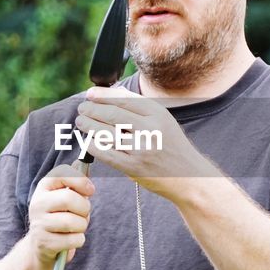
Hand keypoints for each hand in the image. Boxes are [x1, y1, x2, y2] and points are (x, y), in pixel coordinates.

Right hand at [25, 161, 94, 263]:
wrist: (42, 244)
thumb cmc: (60, 216)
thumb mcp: (65, 198)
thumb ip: (77, 187)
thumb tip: (87, 182)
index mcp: (44, 187)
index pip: (63, 174)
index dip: (81, 181)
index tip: (90, 190)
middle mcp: (38, 203)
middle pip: (69, 198)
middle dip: (84, 208)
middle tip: (83, 213)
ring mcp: (39, 224)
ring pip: (73, 222)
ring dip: (82, 226)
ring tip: (76, 227)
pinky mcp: (45, 243)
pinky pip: (74, 240)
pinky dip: (78, 240)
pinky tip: (70, 239)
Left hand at [74, 86, 219, 201]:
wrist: (189, 176)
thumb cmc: (172, 146)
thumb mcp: (163, 120)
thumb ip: (139, 107)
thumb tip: (111, 93)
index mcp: (158, 114)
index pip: (123, 99)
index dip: (102, 95)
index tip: (90, 94)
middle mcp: (150, 129)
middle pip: (112, 114)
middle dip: (92, 110)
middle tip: (82, 108)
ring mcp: (141, 149)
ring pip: (106, 133)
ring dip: (88, 126)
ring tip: (81, 122)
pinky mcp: (134, 167)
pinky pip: (106, 153)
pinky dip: (93, 146)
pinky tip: (88, 141)